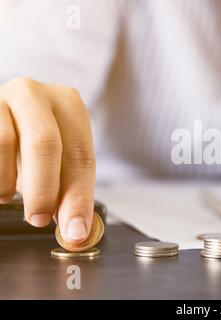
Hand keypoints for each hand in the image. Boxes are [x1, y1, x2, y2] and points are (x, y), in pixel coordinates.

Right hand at [0, 77, 94, 242]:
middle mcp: (34, 94)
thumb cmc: (35, 141)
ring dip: (8, 182)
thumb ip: (68, 191)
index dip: (78, 197)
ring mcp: (0, 96)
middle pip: (44, 143)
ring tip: (8, 197)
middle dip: (43, 190)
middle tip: (39, 219)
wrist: (7, 115)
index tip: (75, 231)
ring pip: (3, 142)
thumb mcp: (59, 159)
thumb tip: (75, 232)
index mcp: (68, 104)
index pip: (80, 155)